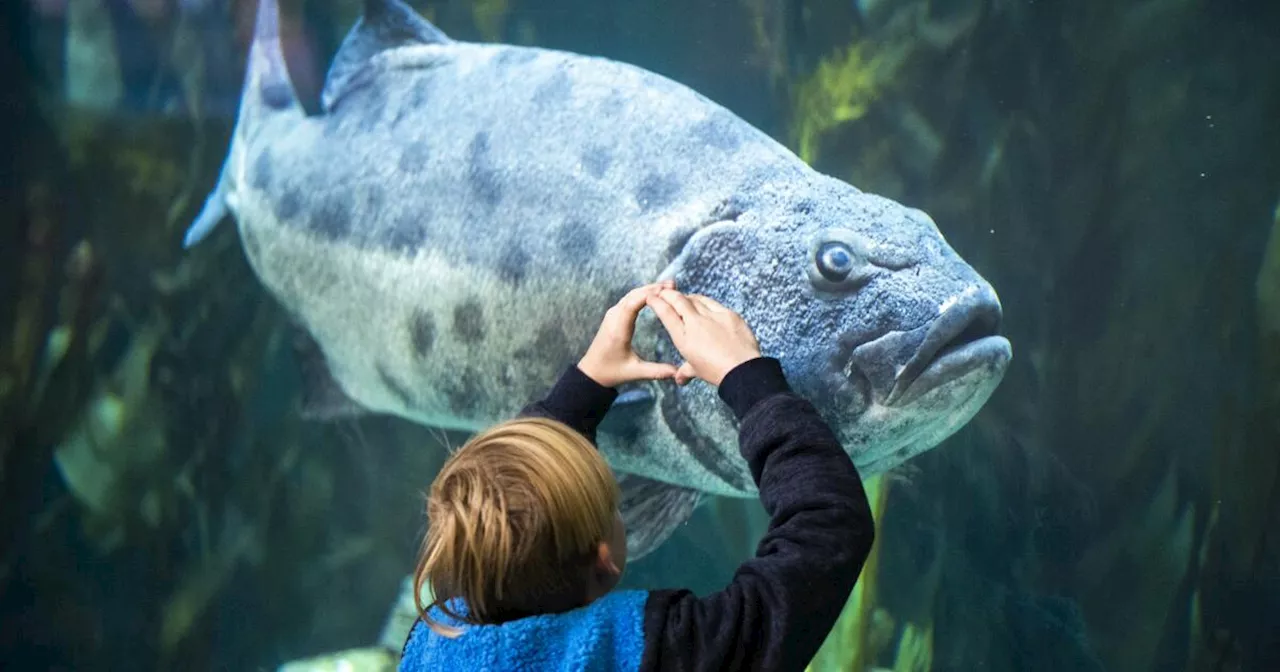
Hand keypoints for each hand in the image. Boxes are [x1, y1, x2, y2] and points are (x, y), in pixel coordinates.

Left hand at [577, 281, 679, 387]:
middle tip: (673, 284)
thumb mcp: (634, 372)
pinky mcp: (613, 315)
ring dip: (648, 289)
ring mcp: (612, 315)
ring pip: (631, 295)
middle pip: (633, 296)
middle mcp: (613, 318)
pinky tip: (654, 294)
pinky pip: (628, 299)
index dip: (649, 295)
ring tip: (668, 286)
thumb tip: (677, 373)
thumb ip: (656, 371)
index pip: (632, 304)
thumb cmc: (611, 372)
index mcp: (618, 330)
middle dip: (652, 288)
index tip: (666, 290)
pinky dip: (642, 294)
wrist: (591, 371)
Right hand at [645, 290, 761, 386]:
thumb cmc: (717, 372)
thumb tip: (679, 379)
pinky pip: (714, 304)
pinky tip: (705, 304)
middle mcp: (696, 323)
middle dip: (668, 293)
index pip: (666, 313)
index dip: (656, 302)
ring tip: (684, 298)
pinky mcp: (729, 314)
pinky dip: (706, 302)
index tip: (651, 297)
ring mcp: (713, 316)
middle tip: (663, 291)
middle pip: (678, 300)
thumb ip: (685, 371)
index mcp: (684, 337)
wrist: (743, 370)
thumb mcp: (697, 371)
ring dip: (687, 297)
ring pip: (696, 298)